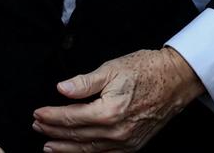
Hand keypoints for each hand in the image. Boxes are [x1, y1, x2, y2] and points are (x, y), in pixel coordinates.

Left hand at [32, 48, 203, 151]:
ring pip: (88, 149)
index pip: (71, 118)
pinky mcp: (133, 145)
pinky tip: (77, 150)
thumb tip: (61, 89)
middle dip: (54, 132)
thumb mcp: (112, 69)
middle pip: (77, 135)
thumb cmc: (146, 70)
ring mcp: (126, 141)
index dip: (51, 116)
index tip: (37, 113)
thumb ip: (85, 82)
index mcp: (109, 111)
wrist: (176, 80)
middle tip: (37, 127)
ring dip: (66, 147)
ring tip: (49, 145)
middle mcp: (117, 131)